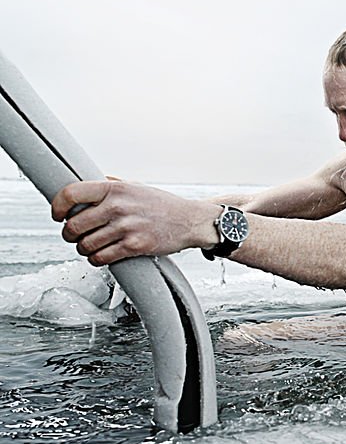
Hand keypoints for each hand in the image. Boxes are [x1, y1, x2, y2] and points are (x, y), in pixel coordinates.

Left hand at [51, 180, 221, 265]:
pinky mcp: (134, 246)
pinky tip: (101, 255)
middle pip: (73, 225)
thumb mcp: (135, 186)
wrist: (190, 220)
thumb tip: (83, 184)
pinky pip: (101, 258)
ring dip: (83, 249)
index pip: (71, 194)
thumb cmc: (162, 204)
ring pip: (85, 245)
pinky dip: (96, 259)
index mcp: (115, 188)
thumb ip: (110, 185)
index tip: (57, 215)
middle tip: (74, 236)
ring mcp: (126, 228)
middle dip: (69, 234)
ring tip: (90, 246)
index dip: (57, 207)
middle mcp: (118, 207)